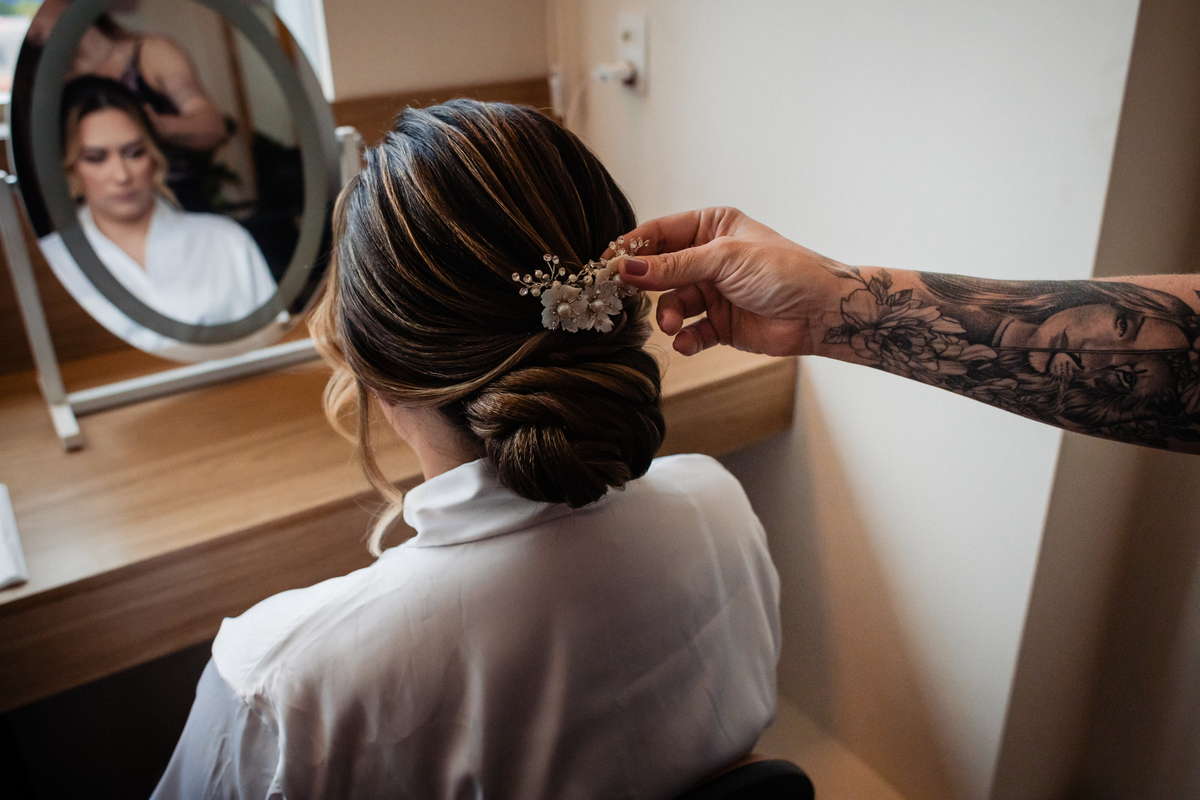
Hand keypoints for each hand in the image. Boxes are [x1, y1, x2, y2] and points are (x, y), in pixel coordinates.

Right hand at [611, 207, 846, 356]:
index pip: (659, 234)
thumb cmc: (783, 271)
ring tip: (673, 324)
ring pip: (671, 304)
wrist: (821, 312)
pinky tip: (688, 342)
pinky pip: (690, 332)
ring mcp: (713, 292)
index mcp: (711, 227)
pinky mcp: (720, 324)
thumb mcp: (723, 259)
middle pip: (660, 271)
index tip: (606, 266)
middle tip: (625, 298)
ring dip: (668, 316)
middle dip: (646, 287)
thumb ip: (672, 267)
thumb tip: (626, 268)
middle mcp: (709, 258)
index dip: (631, 249)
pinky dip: (686, 339)